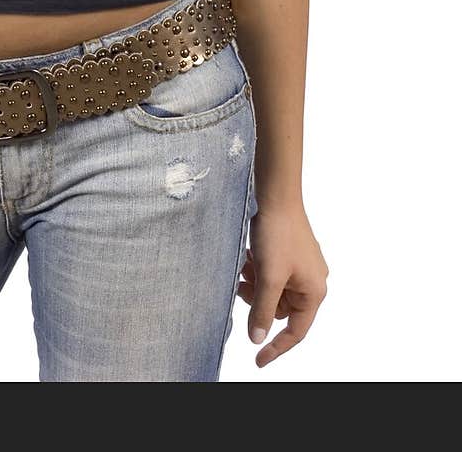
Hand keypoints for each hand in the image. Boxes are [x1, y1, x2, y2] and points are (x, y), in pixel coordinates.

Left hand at [236, 199, 328, 368]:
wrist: (276, 194)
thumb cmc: (277, 233)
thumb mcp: (268, 276)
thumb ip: (262, 309)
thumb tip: (257, 338)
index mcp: (314, 291)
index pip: (295, 331)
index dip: (276, 347)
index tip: (258, 360)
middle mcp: (312, 281)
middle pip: (282, 309)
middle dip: (259, 301)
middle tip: (242, 287)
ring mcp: (302, 267)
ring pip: (274, 291)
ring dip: (257, 285)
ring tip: (244, 268)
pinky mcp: (291, 254)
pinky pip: (273, 274)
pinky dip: (259, 271)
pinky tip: (248, 258)